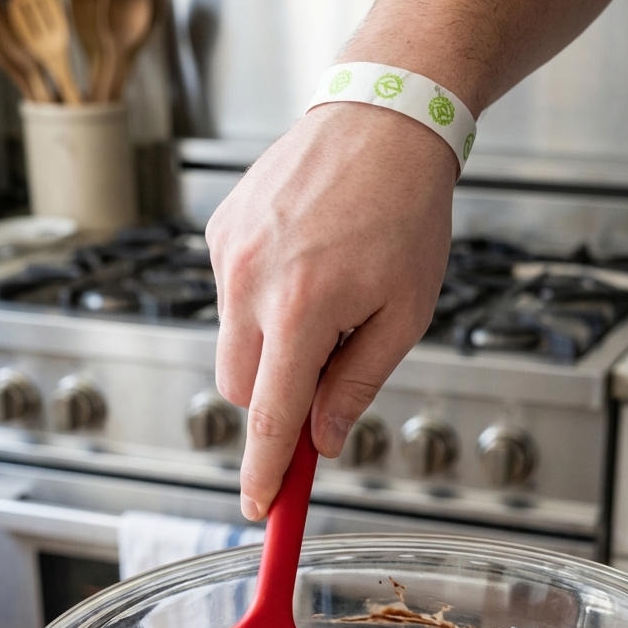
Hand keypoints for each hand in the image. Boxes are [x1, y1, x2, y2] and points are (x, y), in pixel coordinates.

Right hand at [206, 102, 455, 519]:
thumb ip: (358, 384)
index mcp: (302, 310)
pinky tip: (305, 266)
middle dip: (275, 403)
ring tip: (326, 299)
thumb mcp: (405, 313)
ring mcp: (228, 255)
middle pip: (238, 391)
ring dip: (271, 350)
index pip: (270, 418)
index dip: (264, 473)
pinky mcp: (220, 233)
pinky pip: (230, 298)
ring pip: (232, 345)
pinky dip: (261, 305)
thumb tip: (324, 440)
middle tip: (327, 374)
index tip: (260, 508)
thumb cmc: (407, 212)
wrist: (384, 119)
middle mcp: (250, 283)